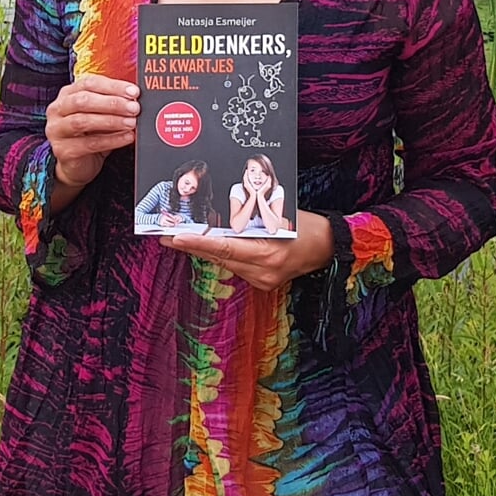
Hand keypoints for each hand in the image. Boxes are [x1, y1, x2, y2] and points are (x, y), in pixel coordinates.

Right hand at [45, 75, 138, 190]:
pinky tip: (127, 138)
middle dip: (112, 103)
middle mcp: (57, 110)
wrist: (78, 164)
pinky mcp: (63, 150)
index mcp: (67, 94)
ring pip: (83, 121)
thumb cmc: (90, 134)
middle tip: (134, 108)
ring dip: (111, 121)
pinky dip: (111, 140)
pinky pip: (90, 144)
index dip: (113, 86)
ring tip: (131, 123)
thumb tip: (135, 98)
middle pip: (83, 101)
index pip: (89, 83)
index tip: (134, 91)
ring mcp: (57, 130)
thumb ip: (112, 103)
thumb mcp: (100, 114)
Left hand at [161, 210, 333, 290]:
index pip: (225, 248)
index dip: (198, 243)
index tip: (175, 237)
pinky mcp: (263, 282)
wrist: (330, 248)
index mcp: (269, 252)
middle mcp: (264, 270)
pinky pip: (235, 266)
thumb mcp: (278, 215)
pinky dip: (222, 255)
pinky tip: (206, 246)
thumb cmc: (306, 226)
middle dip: (192, 245)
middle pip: (220, 257)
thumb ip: (249, 217)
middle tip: (165, 235)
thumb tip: (218, 212)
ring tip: (180, 237)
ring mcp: (263, 279)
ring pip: (225, 262)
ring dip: (204, 250)